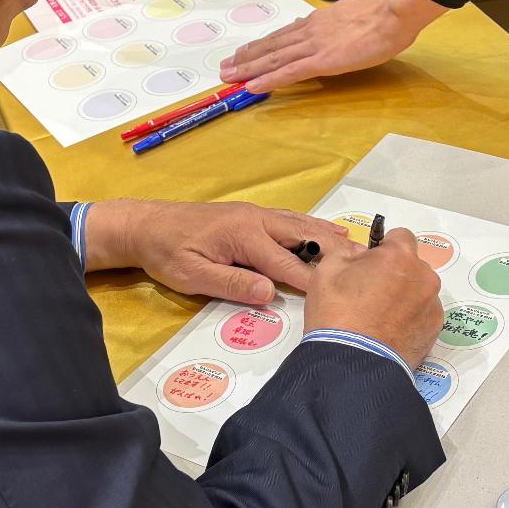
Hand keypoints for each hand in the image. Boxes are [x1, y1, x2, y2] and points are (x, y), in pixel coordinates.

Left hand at [84, 199, 353, 303]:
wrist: (145, 225)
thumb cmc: (167, 252)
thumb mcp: (193, 275)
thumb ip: (232, 283)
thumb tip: (270, 292)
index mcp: (244, 235)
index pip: (285, 263)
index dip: (310, 280)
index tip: (337, 292)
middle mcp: (255, 219)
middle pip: (301, 235)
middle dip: (330, 248)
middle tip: (363, 260)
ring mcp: (253, 214)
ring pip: (297, 224)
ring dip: (324, 234)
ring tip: (353, 243)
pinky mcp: (249, 215)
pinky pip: (287, 220)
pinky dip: (309, 227)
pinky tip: (322, 232)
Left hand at [222, 0, 447, 92]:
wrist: (391, 13)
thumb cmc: (381, 15)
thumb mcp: (351, 15)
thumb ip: (336, 25)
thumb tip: (331, 30)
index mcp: (317, 21)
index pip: (283, 35)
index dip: (262, 45)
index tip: (245, 52)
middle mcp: (309, 32)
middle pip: (271, 46)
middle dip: (246, 57)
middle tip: (225, 66)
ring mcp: (313, 46)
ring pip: (273, 58)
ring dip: (248, 68)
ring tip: (228, 76)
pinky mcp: (322, 61)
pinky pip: (288, 72)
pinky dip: (268, 79)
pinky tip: (252, 86)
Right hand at [305, 228, 444, 369]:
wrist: (351, 364)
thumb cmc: (337, 315)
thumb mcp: (327, 271)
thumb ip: (347, 253)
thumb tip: (361, 255)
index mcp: (399, 256)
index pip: (400, 236)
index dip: (385, 248)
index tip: (372, 263)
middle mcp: (423, 277)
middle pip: (412, 265)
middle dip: (396, 273)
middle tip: (372, 293)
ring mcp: (432, 305)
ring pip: (419, 291)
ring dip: (405, 297)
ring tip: (381, 318)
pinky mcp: (434, 330)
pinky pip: (423, 315)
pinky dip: (411, 319)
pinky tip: (390, 332)